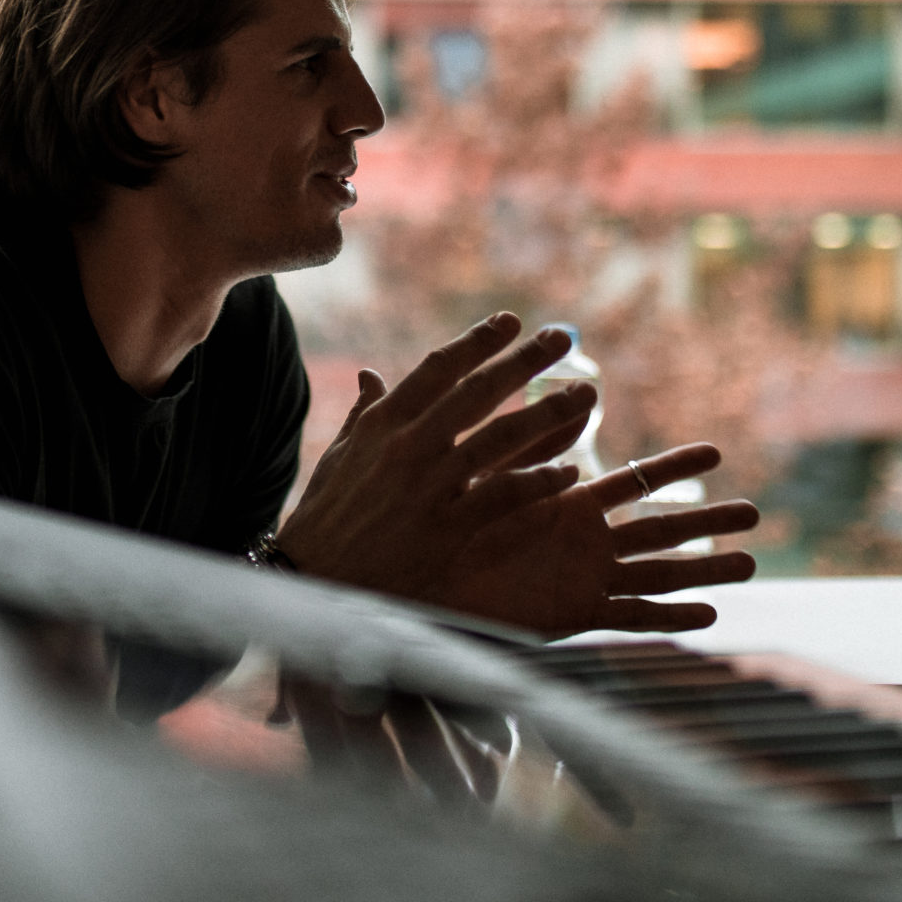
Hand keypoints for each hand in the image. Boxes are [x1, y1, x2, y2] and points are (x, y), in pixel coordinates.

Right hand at [277, 314, 605, 604]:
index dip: (477, 341)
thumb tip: (370, 375)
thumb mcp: (339, 457)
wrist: (316, 580)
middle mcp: (408, 446)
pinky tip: (568, 473)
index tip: (509, 321)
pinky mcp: (447, 528)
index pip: (438, 368)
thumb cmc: (325, 517)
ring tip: (585, 395)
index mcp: (383, 423)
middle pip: (478, 392)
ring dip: (549, 414)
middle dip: (524, 361)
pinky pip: (505, 496)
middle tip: (560, 338)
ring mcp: (429, 486)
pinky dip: (540, 482)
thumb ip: (364, 415)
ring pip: (502, 439)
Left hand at [443, 448, 759, 637]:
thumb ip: (513, 434)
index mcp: (567, 503)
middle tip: (755, 512)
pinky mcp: (573, 612)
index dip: (673, 469)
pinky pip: (630, 615)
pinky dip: (669, 615)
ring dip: (705, 568)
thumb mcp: (483, 472)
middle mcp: (585, 540)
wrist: (418, 584)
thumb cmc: (441, 527)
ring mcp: (584, 577)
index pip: (633, 480)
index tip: (715, 454)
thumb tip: (533, 390)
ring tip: (752, 563)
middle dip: (707, 520)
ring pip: (657, 572)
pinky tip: (709, 614)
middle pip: (659, 527)